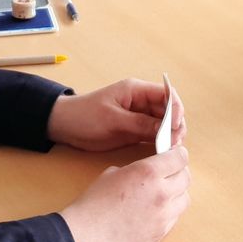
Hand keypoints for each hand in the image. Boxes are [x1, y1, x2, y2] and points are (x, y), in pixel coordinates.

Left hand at [47, 78, 185, 150]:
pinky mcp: (134, 130)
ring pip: (163, 123)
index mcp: (136, 90)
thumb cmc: (85, 116)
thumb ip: (140, 124)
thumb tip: (166, 129)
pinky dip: (160, 141)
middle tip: (175, 141)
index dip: (176, 108)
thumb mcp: (113, 120)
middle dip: (175, 124)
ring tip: (171, 148)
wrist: (64, 126)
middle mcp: (141, 101)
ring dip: (170, 134)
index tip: (177, 125)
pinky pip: (153, 133)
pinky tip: (163, 151)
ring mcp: (138, 116)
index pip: (166, 94)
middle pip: (168, 109)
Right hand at [60, 147, 190, 241]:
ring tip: (164, 191)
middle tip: (170, 171)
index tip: (175, 154)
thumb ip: (137, 169)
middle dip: (179, 171)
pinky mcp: (161, 233)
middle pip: (186, 177)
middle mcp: (161, 193)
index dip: (179, 154)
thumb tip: (148, 172)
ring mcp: (163, 215)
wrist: (88, 234)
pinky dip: (170, 210)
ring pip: (184, 198)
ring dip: (177, 192)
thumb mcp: (114, 172)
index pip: (179, 158)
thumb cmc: (95, 202)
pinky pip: (175, 217)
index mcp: (148, 172)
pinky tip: (156, 208)